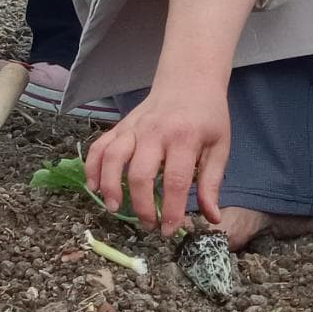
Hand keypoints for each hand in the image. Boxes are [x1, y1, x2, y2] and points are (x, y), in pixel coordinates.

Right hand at [81, 87, 228, 236]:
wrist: (189, 80)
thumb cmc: (207, 117)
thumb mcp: (219, 147)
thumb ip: (212, 183)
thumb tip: (212, 218)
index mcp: (184, 138)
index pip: (175, 181)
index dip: (171, 210)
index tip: (169, 231)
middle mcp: (155, 132)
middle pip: (140, 173)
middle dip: (141, 204)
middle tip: (148, 224)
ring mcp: (134, 127)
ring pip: (114, 158)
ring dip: (110, 186)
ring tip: (115, 208)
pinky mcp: (121, 126)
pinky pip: (100, 146)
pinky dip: (92, 166)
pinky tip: (94, 186)